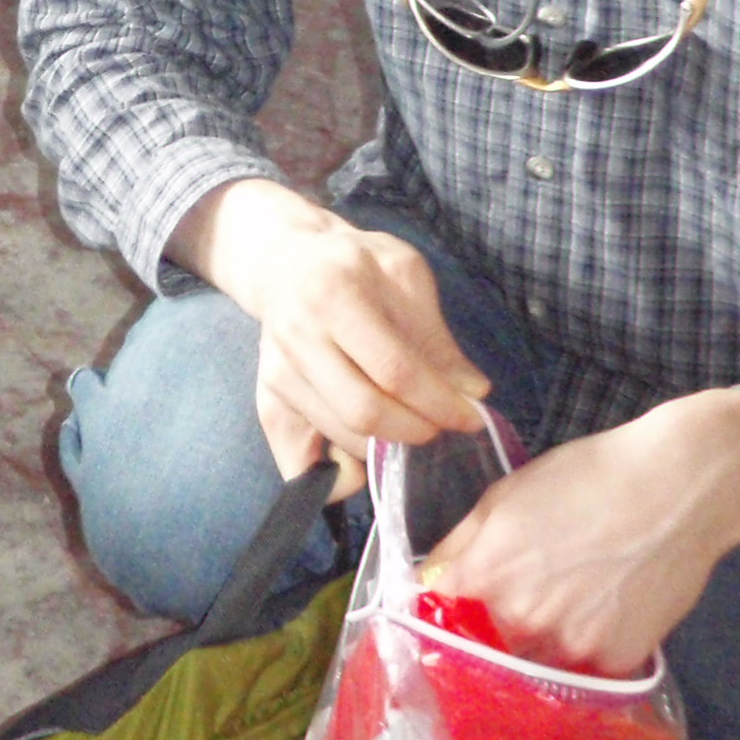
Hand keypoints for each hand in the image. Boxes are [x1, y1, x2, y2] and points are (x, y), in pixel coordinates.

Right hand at [187, 180, 490, 492]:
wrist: (286, 262)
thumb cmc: (353, 263)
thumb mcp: (403, 273)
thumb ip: (435, 334)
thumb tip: (472, 392)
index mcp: (331, 294)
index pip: (393, 370)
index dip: (440, 403)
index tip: (471, 416)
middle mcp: (295, 337)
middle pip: (363, 412)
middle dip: (417, 431)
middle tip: (441, 425)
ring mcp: (275, 374)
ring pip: (341, 438)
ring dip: (389, 450)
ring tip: (412, 428)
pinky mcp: (268, 401)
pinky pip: (300, 465)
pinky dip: (339, 477)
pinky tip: (367, 457)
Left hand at [429, 386, 739, 677]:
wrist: (676, 490)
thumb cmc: (584, 480)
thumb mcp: (504, 497)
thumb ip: (459, 546)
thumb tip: (429, 581)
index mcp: (485, 579)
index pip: (436, 618)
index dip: (440, 612)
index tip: (449, 607)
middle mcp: (522, 623)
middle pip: (484, 649)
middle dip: (487, 632)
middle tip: (515, 604)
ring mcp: (573, 648)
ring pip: (534, 665)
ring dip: (535, 647)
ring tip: (563, 605)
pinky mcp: (618, 661)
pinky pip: (584, 669)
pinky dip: (583, 650)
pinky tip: (599, 613)